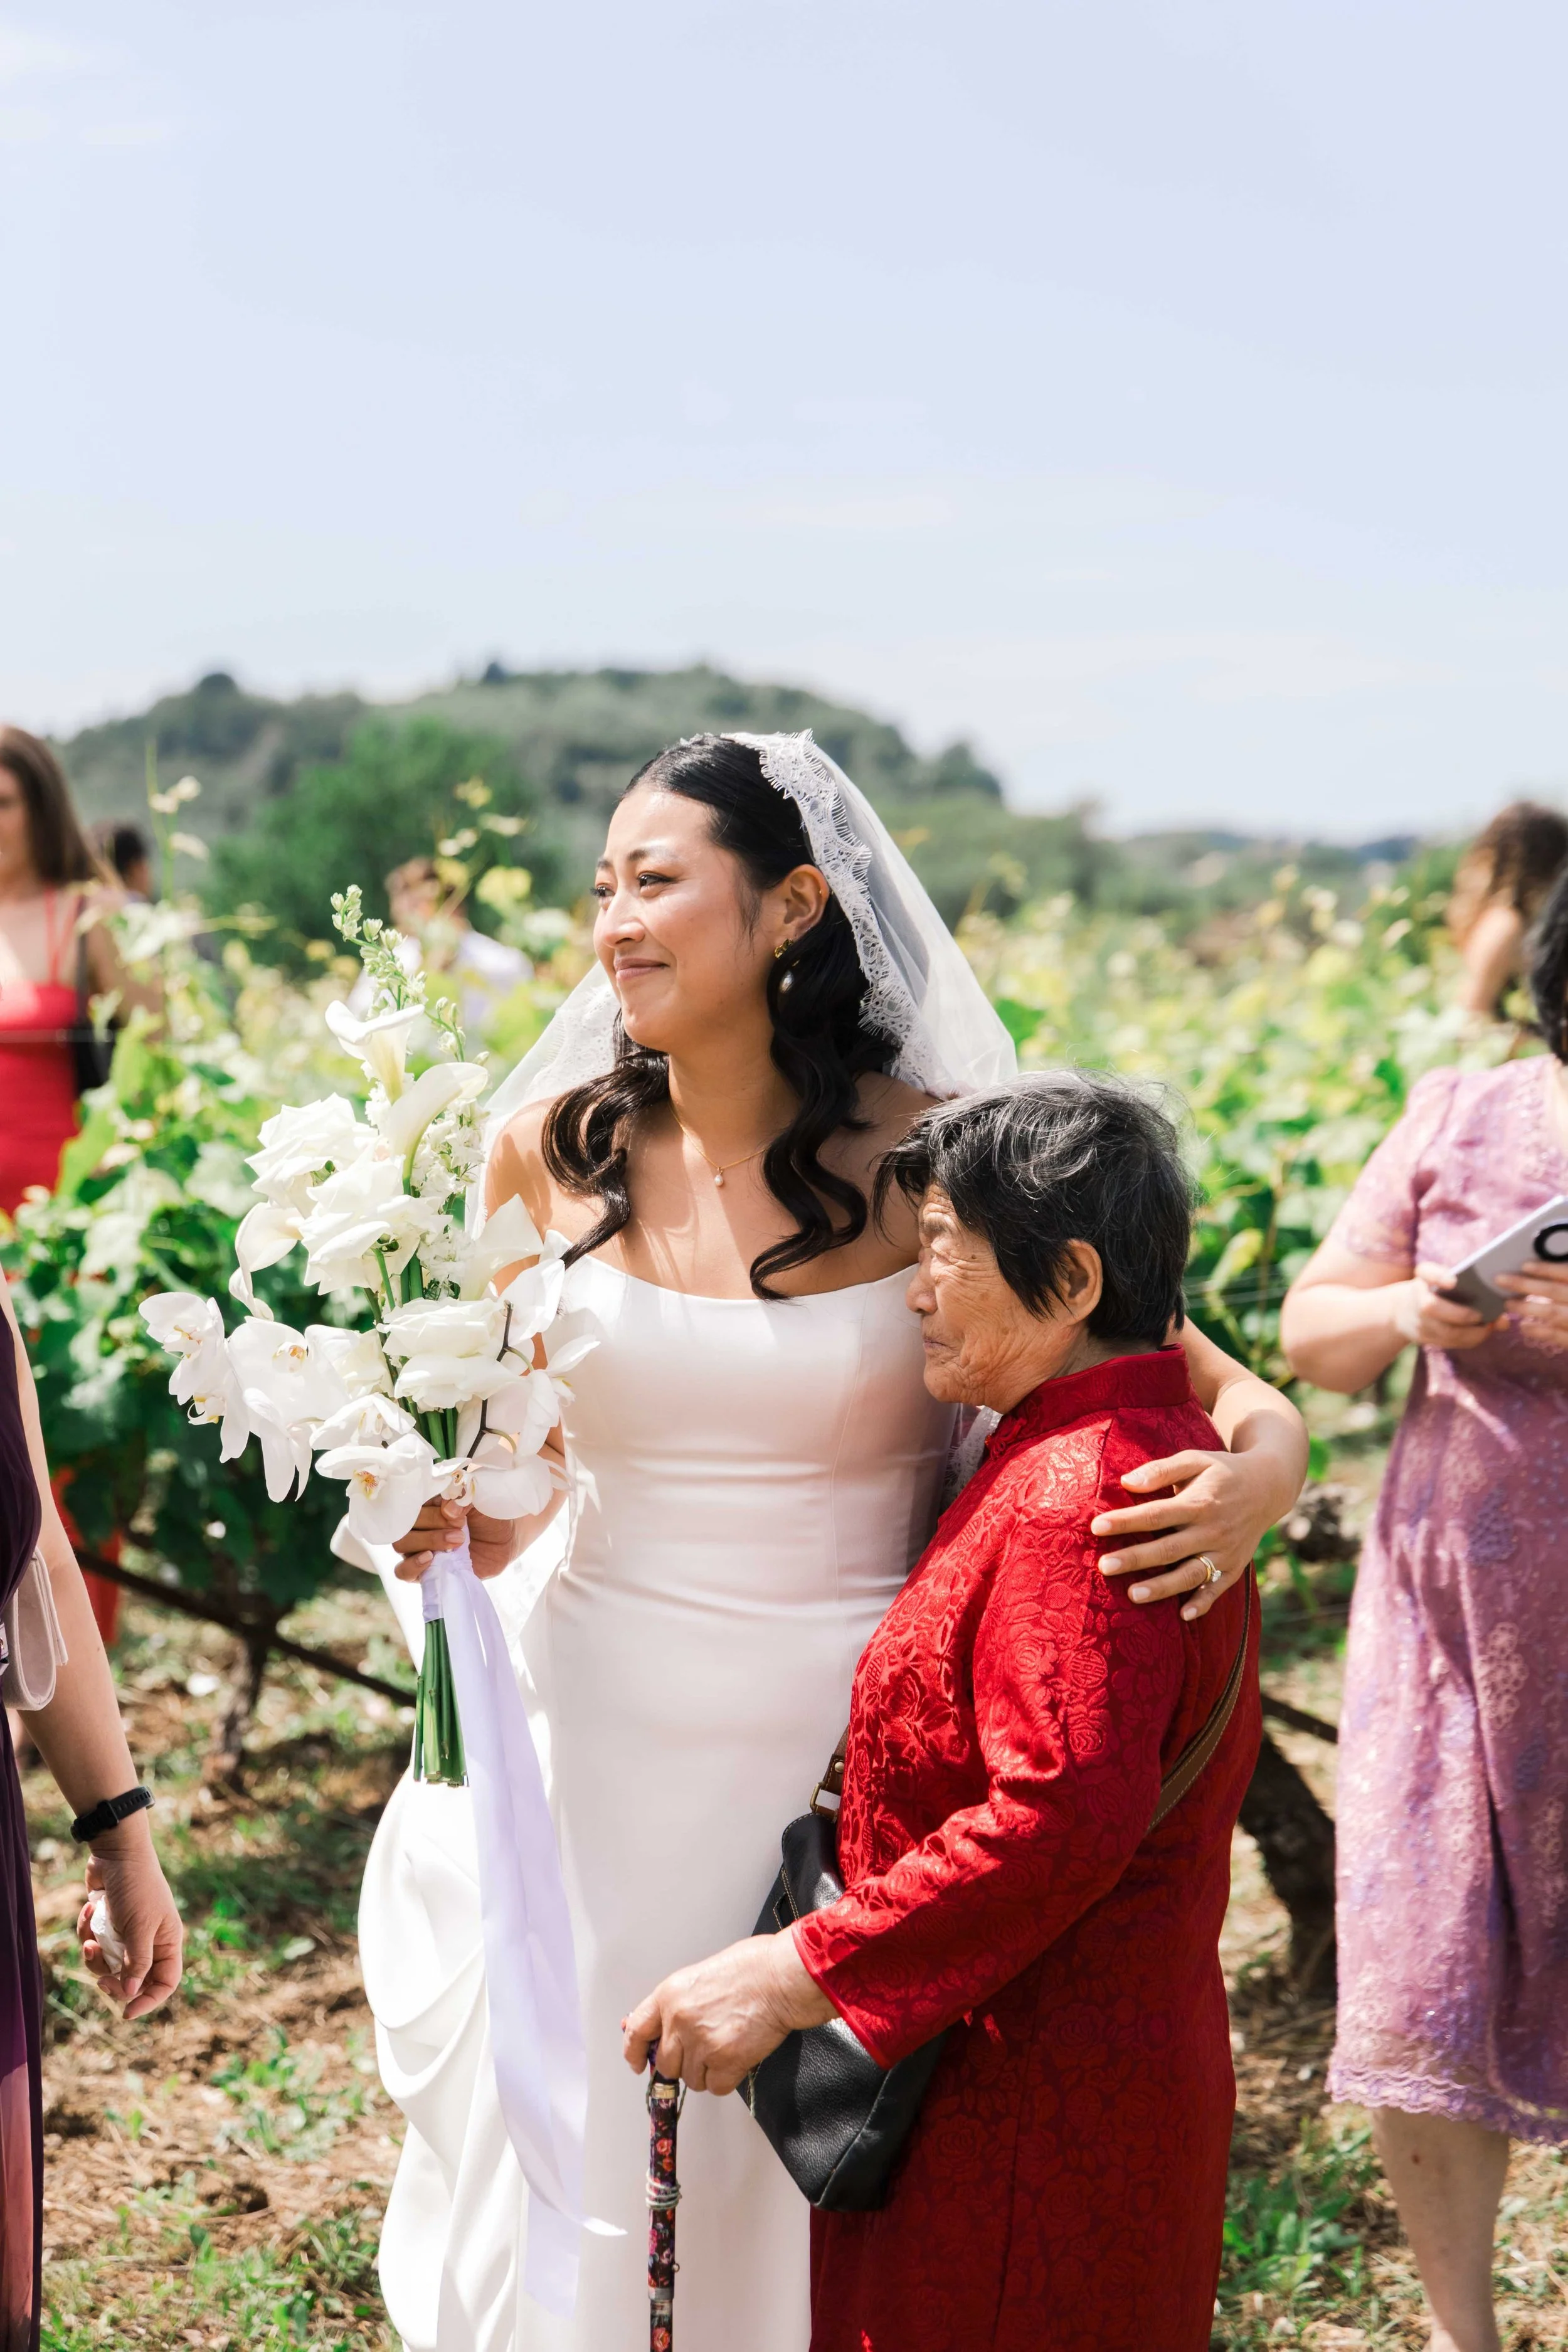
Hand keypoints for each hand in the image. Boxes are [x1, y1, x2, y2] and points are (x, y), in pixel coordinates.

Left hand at [76, 1828, 182, 2020]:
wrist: (115, 1853)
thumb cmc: (136, 1888)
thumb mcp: (140, 1927)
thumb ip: (138, 1962)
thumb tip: (132, 1993)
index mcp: (166, 1942)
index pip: (165, 1982)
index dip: (148, 2000)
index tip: (126, 2013)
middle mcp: (148, 1941)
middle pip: (132, 1979)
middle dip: (113, 1980)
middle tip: (100, 1980)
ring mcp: (126, 1932)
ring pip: (108, 1964)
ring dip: (94, 1956)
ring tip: (89, 1940)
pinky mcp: (106, 1924)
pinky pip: (93, 1942)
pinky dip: (86, 1930)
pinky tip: (90, 1909)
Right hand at [392, 1496, 519, 1581]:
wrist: (506, 1540)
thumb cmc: (489, 1515)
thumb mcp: (481, 1500)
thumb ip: (464, 1498)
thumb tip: (448, 1510)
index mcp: (427, 1502)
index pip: (409, 1500)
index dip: (428, 1506)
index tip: (453, 1510)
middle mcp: (418, 1524)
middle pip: (405, 1522)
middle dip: (432, 1523)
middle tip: (460, 1526)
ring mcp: (418, 1547)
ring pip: (401, 1544)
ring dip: (427, 1541)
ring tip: (456, 1542)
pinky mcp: (425, 1569)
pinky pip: (403, 1571)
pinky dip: (412, 1566)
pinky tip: (430, 1559)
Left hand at [622, 1932, 834, 2095]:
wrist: (781, 1978)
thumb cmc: (750, 1968)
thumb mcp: (700, 1976)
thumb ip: (678, 2002)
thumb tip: (662, 2024)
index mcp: (669, 1995)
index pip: (637, 2031)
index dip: (634, 2052)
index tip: (637, 2062)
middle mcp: (679, 2021)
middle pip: (666, 2064)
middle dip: (682, 2063)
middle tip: (701, 2053)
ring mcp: (700, 2044)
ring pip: (691, 2079)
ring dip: (706, 2071)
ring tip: (726, 2046)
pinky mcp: (725, 2062)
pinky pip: (715, 2087)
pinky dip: (726, 2079)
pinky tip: (738, 2058)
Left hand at [1094, 1446, 1277, 1622]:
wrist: (1269, 1486)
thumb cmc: (1222, 1471)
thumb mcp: (1195, 1460)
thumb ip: (1161, 1470)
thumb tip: (1127, 1482)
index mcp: (1199, 1502)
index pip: (1156, 1514)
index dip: (1126, 1521)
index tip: (1097, 1527)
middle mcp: (1212, 1530)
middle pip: (1168, 1548)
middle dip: (1135, 1558)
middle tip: (1104, 1566)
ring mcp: (1225, 1552)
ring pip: (1190, 1574)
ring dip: (1162, 1587)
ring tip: (1132, 1595)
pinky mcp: (1234, 1567)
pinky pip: (1217, 1589)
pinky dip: (1203, 1604)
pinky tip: (1183, 1616)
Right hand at [1391, 1263, 1502, 1352]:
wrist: (1403, 1310)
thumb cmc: (1437, 1291)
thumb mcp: (1447, 1283)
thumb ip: (1475, 1290)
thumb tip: (1504, 1319)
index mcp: (1423, 1278)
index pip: (1426, 1272)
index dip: (1438, 1276)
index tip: (1453, 1281)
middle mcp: (1417, 1298)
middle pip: (1430, 1307)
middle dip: (1459, 1315)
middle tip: (1480, 1315)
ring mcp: (1418, 1320)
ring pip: (1443, 1332)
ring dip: (1470, 1333)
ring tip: (1488, 1328)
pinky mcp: (1424, 1337)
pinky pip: (1448, 1343)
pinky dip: (1468, 1340)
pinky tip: (1480, 1334)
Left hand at [1494, 1254, 1567, 1349]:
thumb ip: (1567, 1276)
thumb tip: (1549, 1262)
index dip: (1547, 1269)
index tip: (1525, 1265)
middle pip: (1554, 1291)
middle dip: (1526, 1285)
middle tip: (1500, 1280)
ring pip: (1553, 1313)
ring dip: (1528, 1307)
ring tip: (1508, 1302)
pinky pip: (1558, 1337)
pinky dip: (1540, 1331)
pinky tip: (1524, 1327)